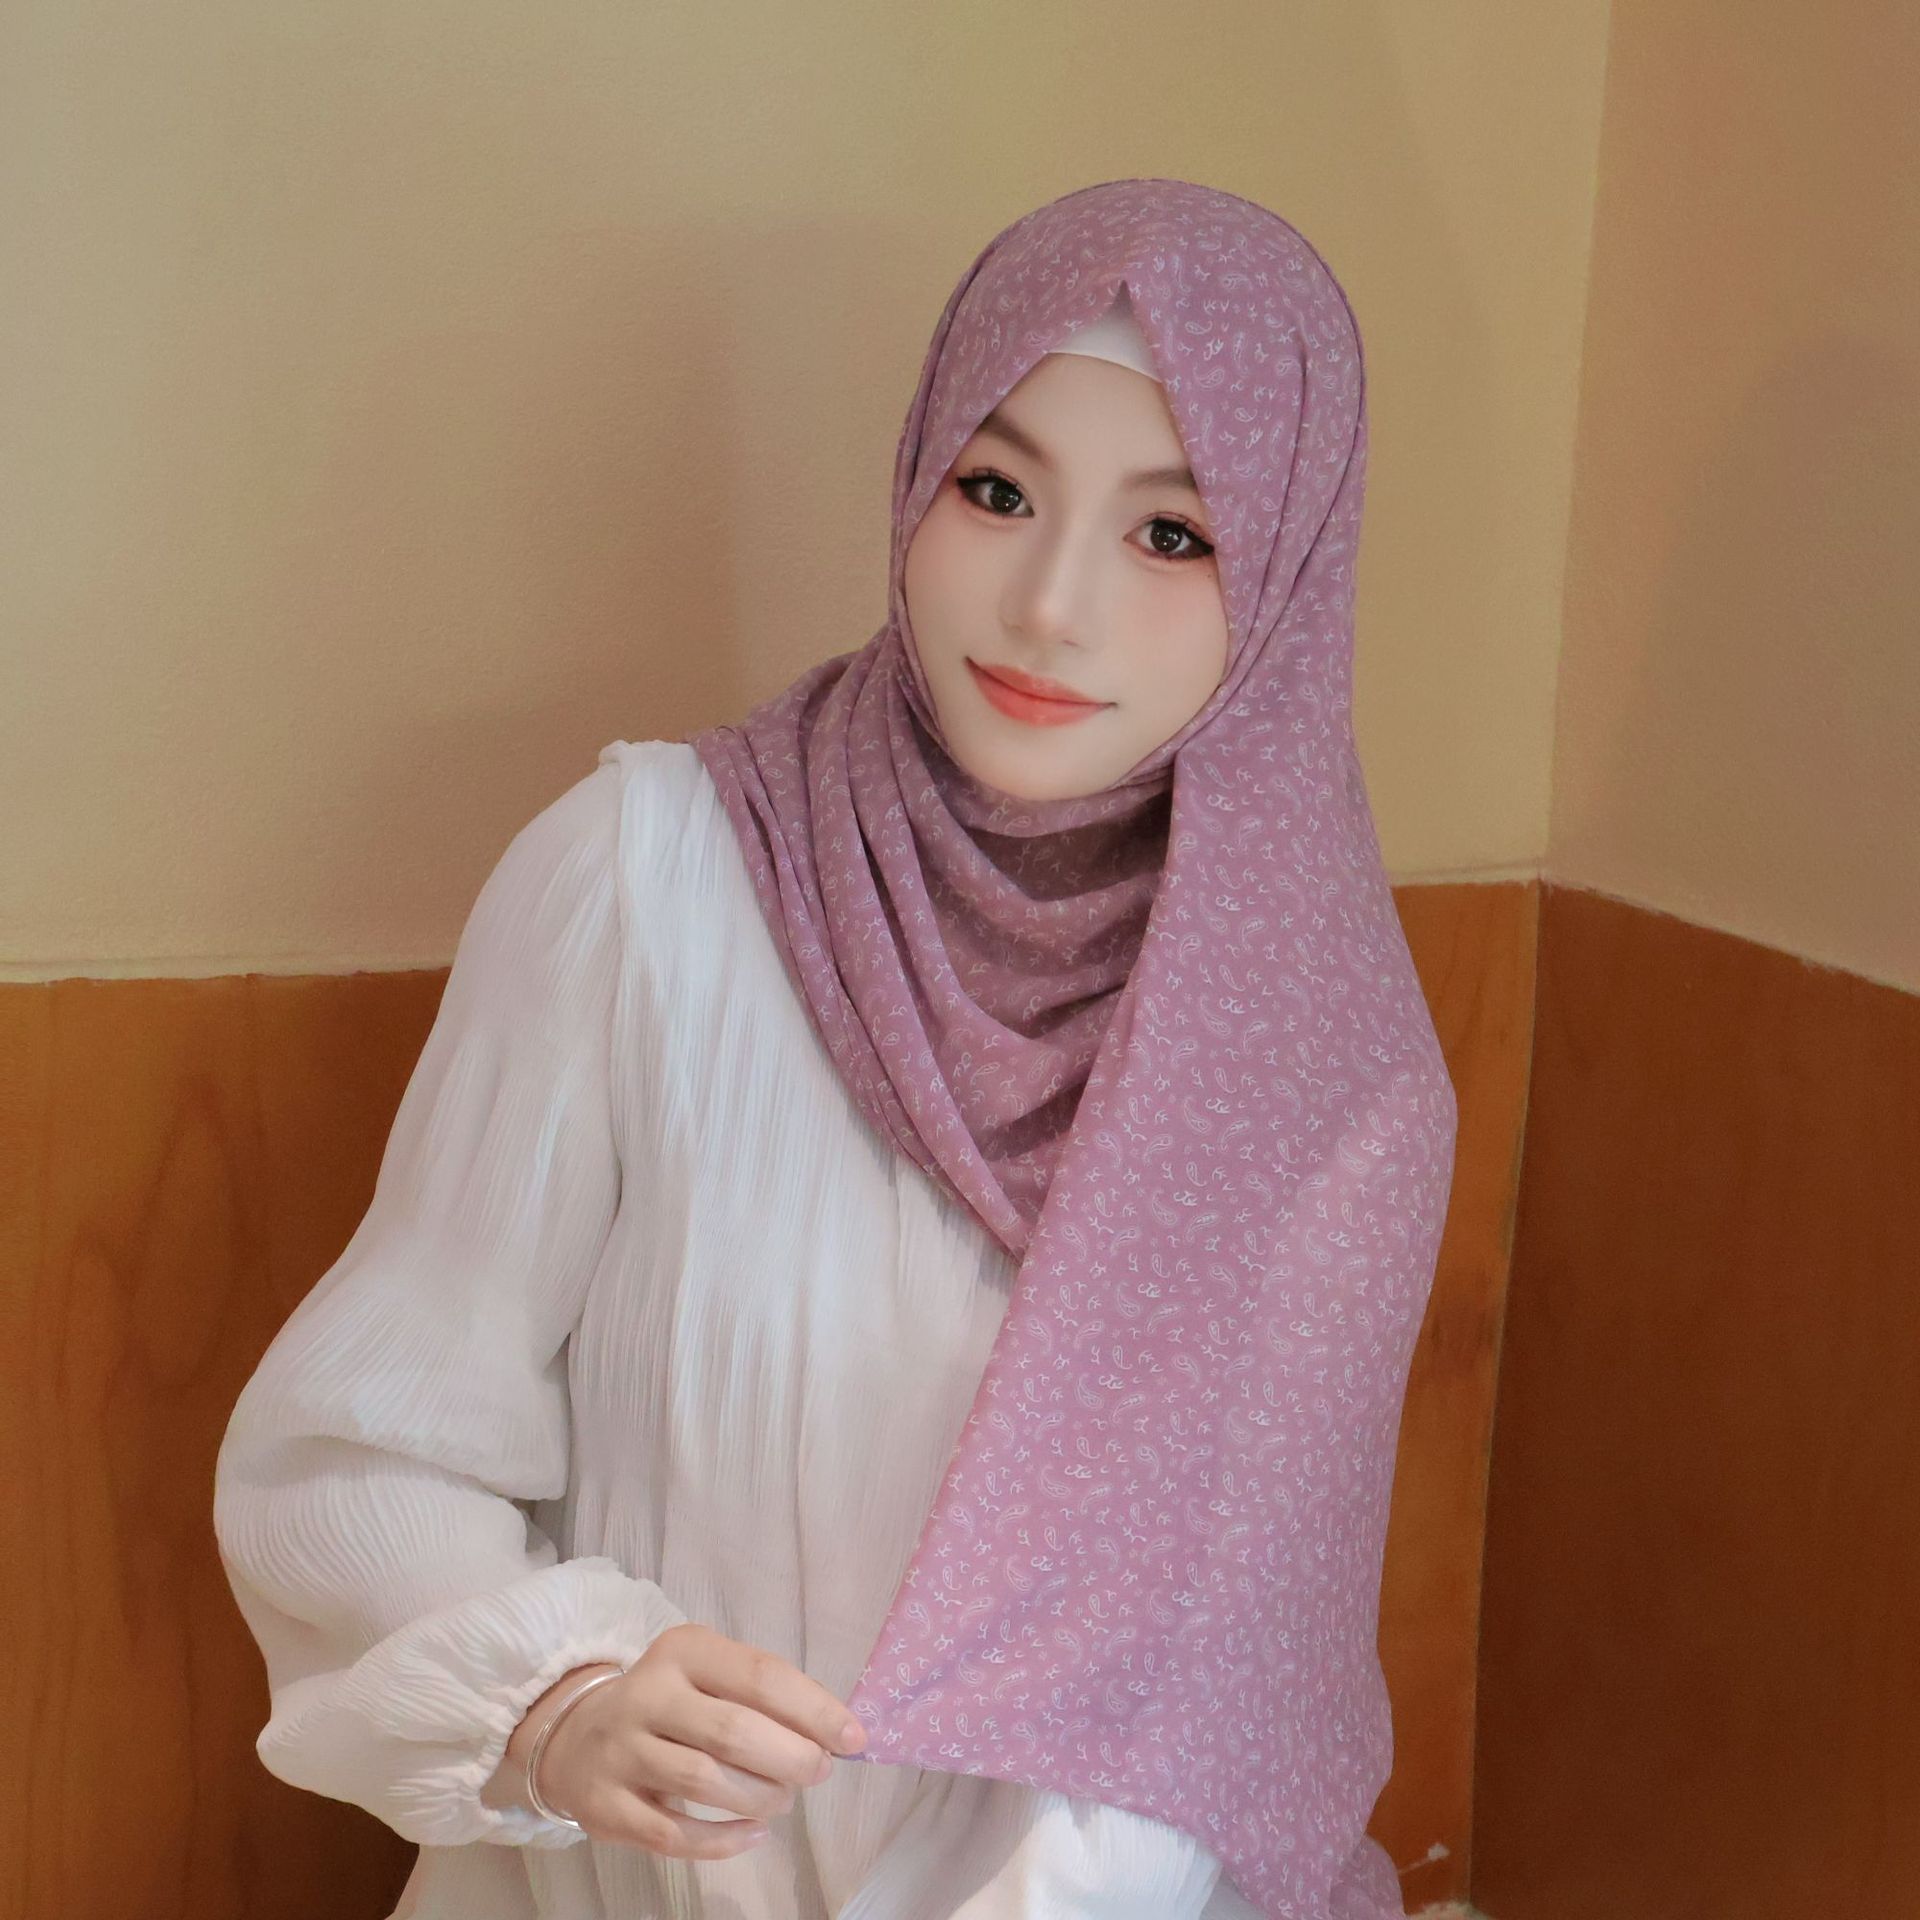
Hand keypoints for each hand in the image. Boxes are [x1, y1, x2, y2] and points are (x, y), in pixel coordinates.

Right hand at [487, 1625, 867, 1859]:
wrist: (576, 1737)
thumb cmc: (669, 1703)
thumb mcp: (707, 1674)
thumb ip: (761, 1695)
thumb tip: (833, 1734)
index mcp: (684, 1651)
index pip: (760, 1676)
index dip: (814, 1709)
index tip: (853, 1739)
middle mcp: (647, 1695)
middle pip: (733, 1731)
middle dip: (790, 1757)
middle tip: (817, 1772)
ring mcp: (622, 1752)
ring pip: (705, 1782)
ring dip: (760, 1797)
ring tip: (781, 1800)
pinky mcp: (606, 1807)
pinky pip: (675, 1835)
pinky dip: (724, 1840)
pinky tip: (752, 1833)